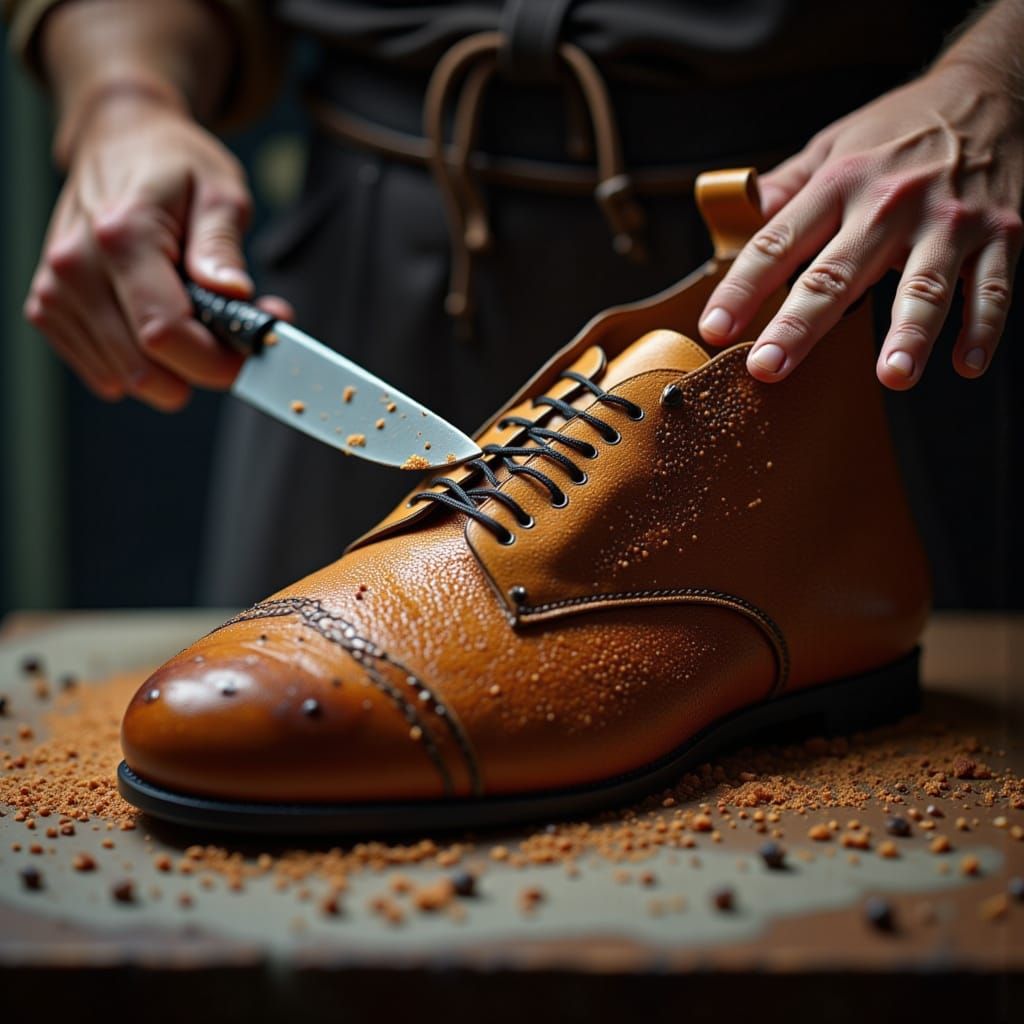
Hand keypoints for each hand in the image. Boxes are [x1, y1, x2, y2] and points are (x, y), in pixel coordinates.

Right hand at [24, 91, 291, 409]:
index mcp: (122, 235)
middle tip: (231, 338)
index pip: (165, 334)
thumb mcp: (220, 191)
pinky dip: (140, 364)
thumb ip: (223, 246)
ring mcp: (55, 291)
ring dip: (172, 369)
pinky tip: (158, 325)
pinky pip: (103, 370)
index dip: (215, 362)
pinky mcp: (48, 309)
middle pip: (143, 367)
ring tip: (197, 322)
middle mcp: (76, 266)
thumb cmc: (173, 165)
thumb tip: (234, 294)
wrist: (118, 140)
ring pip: (123, 377)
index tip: (249, 356)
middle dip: (200, 369)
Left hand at [698, 63, 1023, 388]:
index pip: (777, 243)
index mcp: (839, 183)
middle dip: (800, 325)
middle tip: (769, 367)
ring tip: (893, 375)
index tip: (714, 329)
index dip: (742, 288)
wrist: (991, 89)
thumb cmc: (898, 130)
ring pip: (925, 285)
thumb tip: (733, 216)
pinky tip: (965, 364)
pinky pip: (992, 287)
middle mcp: (890, 203)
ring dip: (910, 333)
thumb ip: (784, 189)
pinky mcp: (1002, 232)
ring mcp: (949, 220)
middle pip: (836, 275)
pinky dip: (984, 327)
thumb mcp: (832, 145)